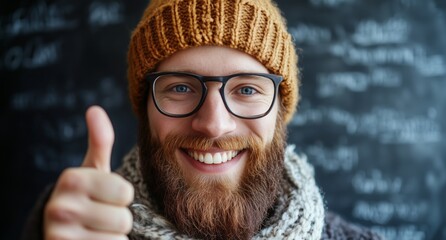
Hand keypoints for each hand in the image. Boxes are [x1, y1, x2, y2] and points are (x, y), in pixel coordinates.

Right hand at [44, 106, 133, 239]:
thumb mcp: (92, 169)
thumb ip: (99, 142)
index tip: (104, 196)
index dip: (120, 196)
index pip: (125, 192)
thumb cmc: (86, 196)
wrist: (59, 231)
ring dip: (113, 235)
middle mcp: (62, 206)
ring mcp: (61, 233)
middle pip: (123, 217)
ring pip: (118, 237)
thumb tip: (95, 109)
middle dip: (117, 217)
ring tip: (96, 229)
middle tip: (100, 215)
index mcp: (73, 179)